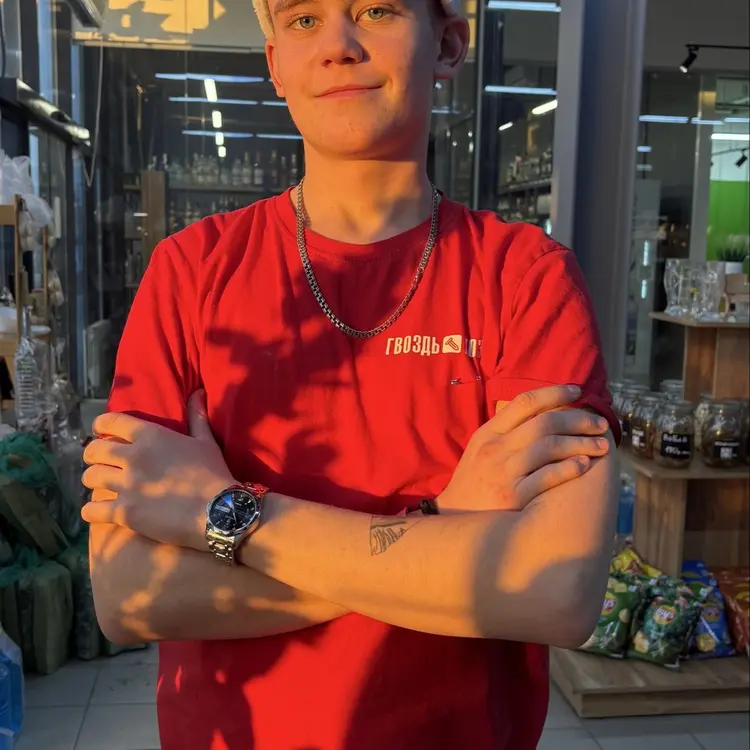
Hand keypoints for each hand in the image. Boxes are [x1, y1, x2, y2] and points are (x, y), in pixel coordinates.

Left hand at [81, 391, 233, 549]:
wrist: (219, 512)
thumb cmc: (214, 474)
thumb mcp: (206, 441)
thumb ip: (196, 417)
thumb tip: (198, 392)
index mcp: (150, 436)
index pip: (110, 422)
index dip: (100, 426)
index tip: (99, 432)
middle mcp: (133, 457)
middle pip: (94, 451)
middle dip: (93, 456)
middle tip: (100, 462)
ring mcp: (127, 485)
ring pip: (90, 478)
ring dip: (94, 481)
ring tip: (102, 486)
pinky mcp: (125, 512)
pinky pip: (92, 510)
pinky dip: (92, 510)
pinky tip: (98, 511)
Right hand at [438, 385, 610, 513]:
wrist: (454, 518)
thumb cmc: (474, 482)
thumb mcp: (480, 449)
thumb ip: (504, 431)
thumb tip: (540, 411)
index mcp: (489, 433)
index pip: (524, 402)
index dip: (554, 393)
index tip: (578, 392)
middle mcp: (496, 449)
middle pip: (544, 423)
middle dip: (578, 420)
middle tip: (600, 424)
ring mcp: (504, 473)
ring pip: (549, 447)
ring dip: (581, 443)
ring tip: (601, 446)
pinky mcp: (513, 498)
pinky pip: (546, 478)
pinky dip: (568, 469)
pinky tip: (584, 466)